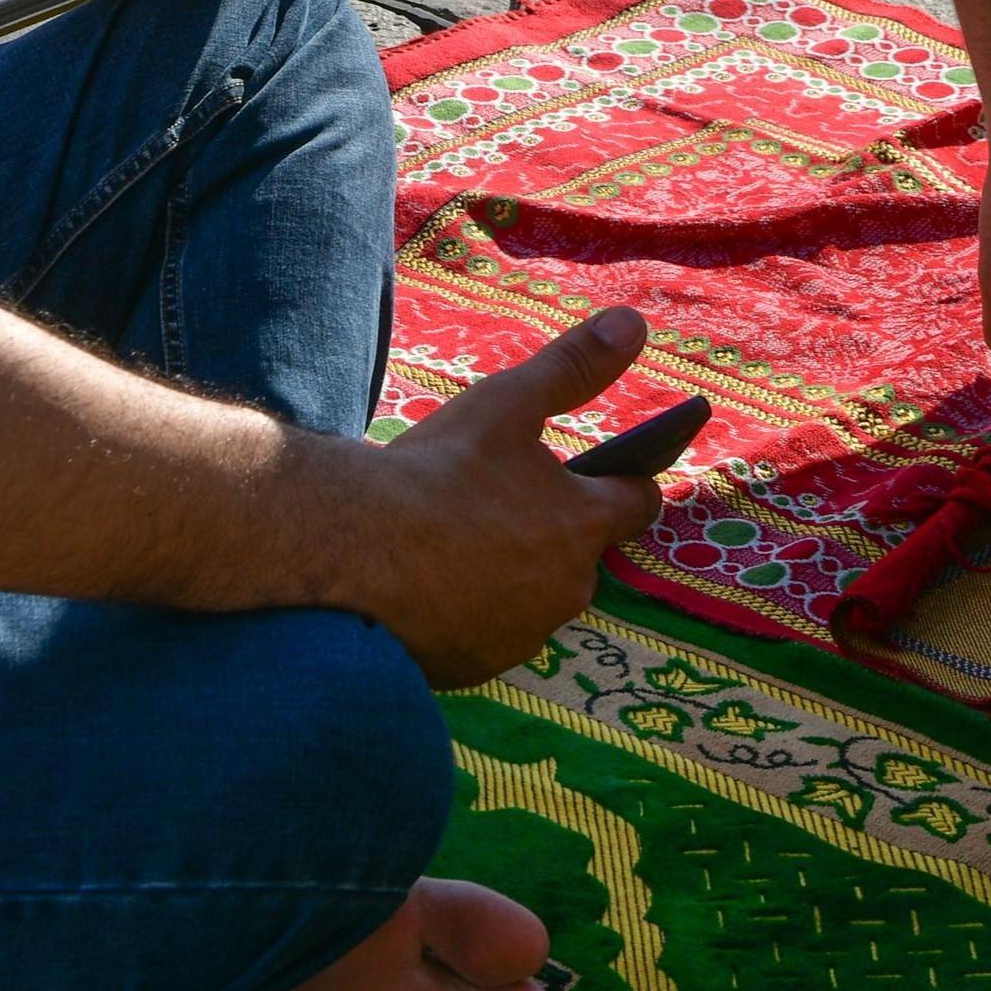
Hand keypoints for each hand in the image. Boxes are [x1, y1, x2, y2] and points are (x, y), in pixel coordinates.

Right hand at [349, 306, 661, 683]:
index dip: (625, 483)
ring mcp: (524, 634)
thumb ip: (573, 366)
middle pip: (580, 555)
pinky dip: (468, 614)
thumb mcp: (506, 403)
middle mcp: (568, 589)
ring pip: (532, 598)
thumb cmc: (435, 471)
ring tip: (452, 543)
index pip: (639, 503)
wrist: (351, 554)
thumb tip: (632, 324)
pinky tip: (427, 587)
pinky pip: (486, 635)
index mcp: (584, 523)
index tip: (608, 472)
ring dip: (509, 575)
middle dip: (551, 531)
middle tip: (493, 502)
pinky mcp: (478, 666)